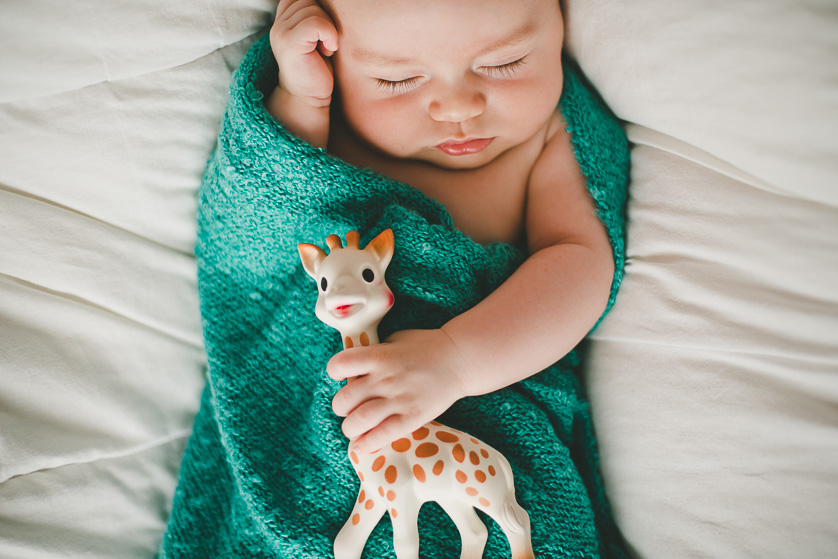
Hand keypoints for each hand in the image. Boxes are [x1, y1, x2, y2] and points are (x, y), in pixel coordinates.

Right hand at [270, 0, 337, 106]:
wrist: (310, 98)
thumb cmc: (319, 69)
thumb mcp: (317, 37)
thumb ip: (315, 17)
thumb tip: (332, 4)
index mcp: (284, 20)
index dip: (318, 10)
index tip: (322, 34)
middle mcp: (279, 24)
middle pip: (310, 1)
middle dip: (325, 19)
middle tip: (324, 44)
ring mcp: (281, 32)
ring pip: (314, 10)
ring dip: (328, 30)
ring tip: (324, 50)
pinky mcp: (289, 42)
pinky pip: (316, 23)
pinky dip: (329, 35)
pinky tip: (328, 51)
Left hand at [327, 329, 470, 453]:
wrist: (460, 359)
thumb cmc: (426, 346)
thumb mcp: (396, 340)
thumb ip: (374, 353)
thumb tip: (354, 370)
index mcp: (380, 356)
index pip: (340, 364)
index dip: (335, 371)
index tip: (341, 375)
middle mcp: (386, 378)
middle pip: (345, 399)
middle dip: (341, 407)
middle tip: (348, 408)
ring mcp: (399, 399)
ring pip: (359, 421)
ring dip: (350, 428)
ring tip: (353, 427)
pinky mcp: (413, 417)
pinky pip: (383, 435)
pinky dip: (367, 443)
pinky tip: (362, 445)